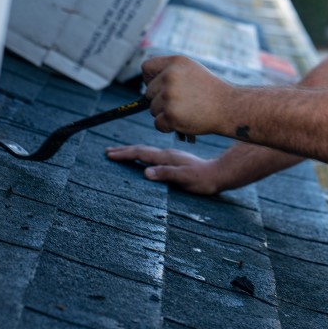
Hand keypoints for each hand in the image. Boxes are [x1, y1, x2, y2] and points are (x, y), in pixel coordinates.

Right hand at [105, 144, 221, 194]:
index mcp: (166, 157)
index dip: (124, 154)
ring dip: (131, 152)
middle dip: (123, 150)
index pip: (141, 153)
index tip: (109, 154)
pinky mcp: (174, 160)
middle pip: (141, 149)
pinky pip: (152, 155)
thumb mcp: (185, 178)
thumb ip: (166, 174)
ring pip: (146, 151)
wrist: (219, 173)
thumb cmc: (203, 179)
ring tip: (119, 153)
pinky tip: (141, 158)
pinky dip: (141, 155)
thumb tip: (146, 172)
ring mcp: (170, 156)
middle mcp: (167, 154)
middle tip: (107, 151)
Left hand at [143, 55, 229, 136]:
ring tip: (186, 112)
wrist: (230, 107)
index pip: (146, 68)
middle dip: (160, 100)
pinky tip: (183, 122)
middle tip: (181, 103)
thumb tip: (147, 85)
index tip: (161, 87)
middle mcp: (170, 76)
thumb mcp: (192, 71)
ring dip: (165, 114)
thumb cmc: (211, 92)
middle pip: (148, 92)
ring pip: (153, 109)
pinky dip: (168, 127)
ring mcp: (170, 96)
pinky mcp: (171, 115)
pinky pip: (158, 124)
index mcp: (175, 62)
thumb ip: (170, 72)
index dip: (151, 79)